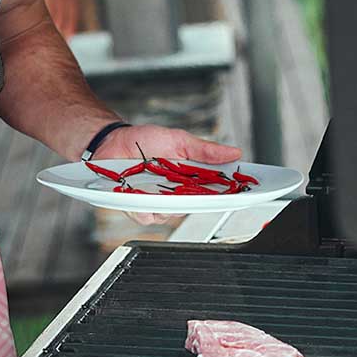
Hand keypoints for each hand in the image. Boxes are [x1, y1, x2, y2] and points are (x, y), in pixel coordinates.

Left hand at [95, 124, 242, 226]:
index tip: (243, 192)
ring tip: (161, 187)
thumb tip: (234, 152)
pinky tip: (140, 196)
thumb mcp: (178, 140)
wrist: (112, 141)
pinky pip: (145, 215)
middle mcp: (174, 194)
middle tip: (199, 190)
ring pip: (170, 215)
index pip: (214, 191)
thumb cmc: (144, 140)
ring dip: (167, 203)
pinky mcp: (136, 207)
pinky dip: (144, 207)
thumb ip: (204, 150)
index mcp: (189, 179)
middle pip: (194, 207)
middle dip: (198, 201)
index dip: (230, 194)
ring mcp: (155, 202)